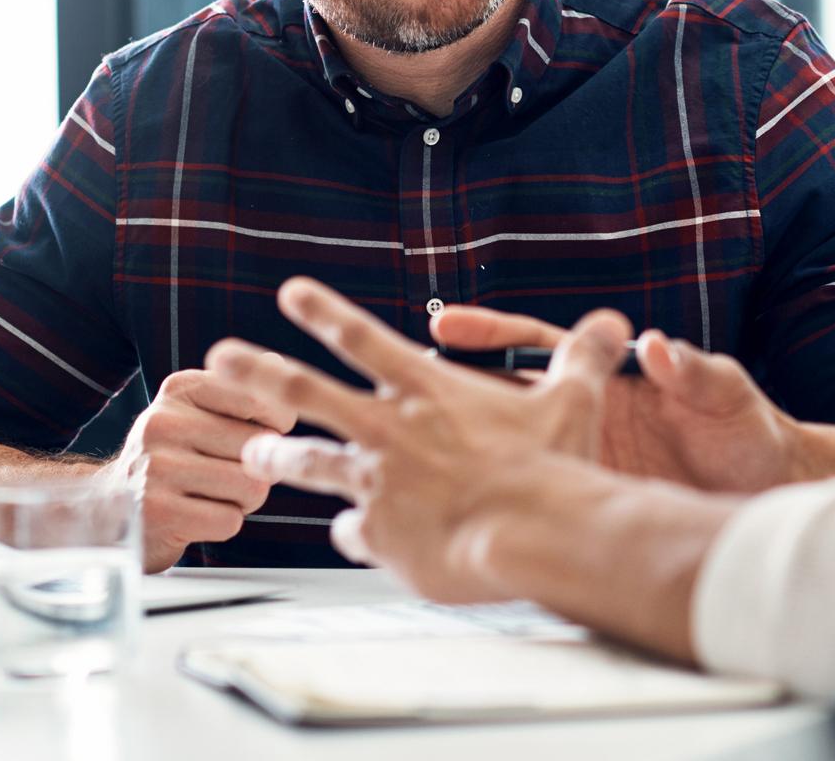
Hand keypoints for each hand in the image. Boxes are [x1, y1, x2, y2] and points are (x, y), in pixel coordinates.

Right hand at [101, 369, 294, 571]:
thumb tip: (275, 362)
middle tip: (226, 474)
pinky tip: (196, 517)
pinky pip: (230, 521)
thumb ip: (241, 391)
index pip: (260, 400)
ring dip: (244, 500)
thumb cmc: (174, 458)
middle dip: (257, 469)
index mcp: (180, 389)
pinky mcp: (158, 512)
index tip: (256, 436)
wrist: (111, 507)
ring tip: (211, 495)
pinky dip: (224, 524)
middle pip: (260, 447)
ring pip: (252, 486)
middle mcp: (163, 421)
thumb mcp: (197, 413)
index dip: (275, 427)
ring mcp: (157, 467)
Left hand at [205, 277, 631, 601]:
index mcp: (427, 391)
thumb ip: (583, 358)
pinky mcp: (381, 536)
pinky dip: (353, 535)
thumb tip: (615, 323)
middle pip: (305, 392)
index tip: (291, 293)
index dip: (324, 311)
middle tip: (220, 358)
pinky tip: (352, 541)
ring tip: (252, 458)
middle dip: (258, 372)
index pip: (363, 338)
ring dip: (277, 459)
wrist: (537, 533)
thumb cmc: (554, 468)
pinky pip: (354, 534)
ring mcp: (379, 483)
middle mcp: (390, 430)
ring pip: (310, 464)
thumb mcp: (573, 400)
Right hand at [432, 305, 805, 493]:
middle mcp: (583, 416)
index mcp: (608, 378)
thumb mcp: (725, 395)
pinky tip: (450, 520)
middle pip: (500, 398)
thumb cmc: (749, 433)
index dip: (488, 335)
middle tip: (395, 385)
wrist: (769, 491)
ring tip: (398, 456)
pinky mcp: (587, 502)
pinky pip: (531, 505)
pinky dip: (491, 510)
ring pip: (504, 452)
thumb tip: (660, 347)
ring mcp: (580, 460)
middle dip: (446, 392)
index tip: (445, 326)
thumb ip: (694, 369)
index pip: (535, 347)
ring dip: (456, 452)